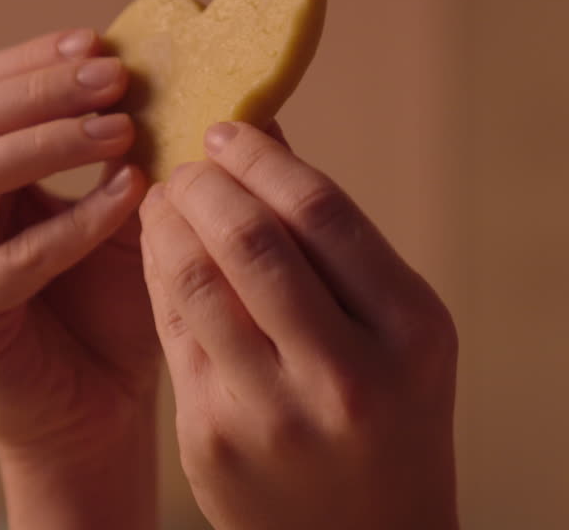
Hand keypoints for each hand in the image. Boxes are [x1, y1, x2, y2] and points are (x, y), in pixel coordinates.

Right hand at [0, 29, 159, 527]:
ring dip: (50, 142)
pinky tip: (129, 200)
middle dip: (45, 89)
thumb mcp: (140, 210)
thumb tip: (228, 78)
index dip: (39, 59)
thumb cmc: (119, 304)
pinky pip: (8, 259)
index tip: (107, 42)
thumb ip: (158, 147)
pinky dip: (71, 223)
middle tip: (116, 77)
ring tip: (124, 130)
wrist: (104, 406)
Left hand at [139, 121, 459, 529]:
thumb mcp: (400, 329)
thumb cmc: (392, 413)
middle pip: (252, 241)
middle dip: (205, 182)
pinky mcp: (213, 440)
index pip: (322, 212)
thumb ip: (340, 242)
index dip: (262, 157)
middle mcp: (346, 372)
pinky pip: (173, 332)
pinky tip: (160, 252)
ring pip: (196, 282)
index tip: (229, 128)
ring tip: (164, 197)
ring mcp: (274, 413)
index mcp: (410, 330)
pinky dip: (158, 275)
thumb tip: (267, 134)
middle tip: (188, 160)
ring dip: (166, 223)